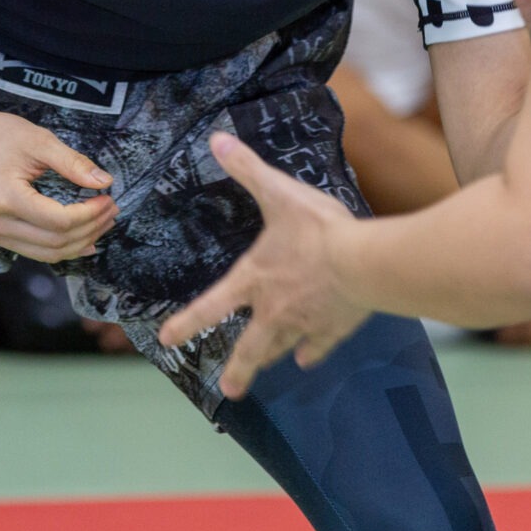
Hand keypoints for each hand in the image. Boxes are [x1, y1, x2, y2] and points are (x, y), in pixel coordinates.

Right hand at [0, 104, 118, 263]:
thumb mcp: (37, 140)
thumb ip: (72, 162)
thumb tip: (105, 182)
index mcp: (5, 198)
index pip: (59, 221)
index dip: (90, 214)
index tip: (109, 198)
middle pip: (56, 242)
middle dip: (90, 229)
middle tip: (112, 209)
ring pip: (47, 254)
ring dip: (79, 242)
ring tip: (103, 223)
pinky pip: (35, 251)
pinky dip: (61, 247)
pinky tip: (83, 239)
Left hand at [158, 133, 365, 401]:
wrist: (364, 262)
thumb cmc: (317, 229)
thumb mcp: (278, 193)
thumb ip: (247, 169)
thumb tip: (216, 139)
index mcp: (254, 280)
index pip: (211, 306)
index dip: (187, 322)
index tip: (166, 340)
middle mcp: (274, 310)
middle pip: (250, 348)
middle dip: (238, 370)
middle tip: (229, 390)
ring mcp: (305, 324)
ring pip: (282, 348)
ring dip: (271, 359)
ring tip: (268, 368)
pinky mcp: (335, 329)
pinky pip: (319, 346)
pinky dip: (312, 352)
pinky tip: (307, 358)